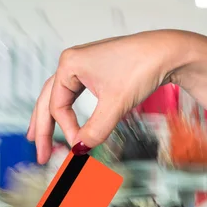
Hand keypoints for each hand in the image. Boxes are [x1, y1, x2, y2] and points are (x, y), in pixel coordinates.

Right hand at [27, 30, 191, 162]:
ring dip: (49, 118)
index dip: (67, 130)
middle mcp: (73, 62)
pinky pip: (74, 93)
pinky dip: (68, 109)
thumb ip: (95, 130)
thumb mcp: (116, 105)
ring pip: (59, 96)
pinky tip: (65, 120)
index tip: (79, 147)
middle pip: (48, 100)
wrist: (168, 53)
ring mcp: (84, 65)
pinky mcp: (96, 71)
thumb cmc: (142, 66)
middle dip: (42, 128)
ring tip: (38, 136)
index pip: (57, 106)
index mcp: (70, 64)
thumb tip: (80, 150)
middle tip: (40, 153)